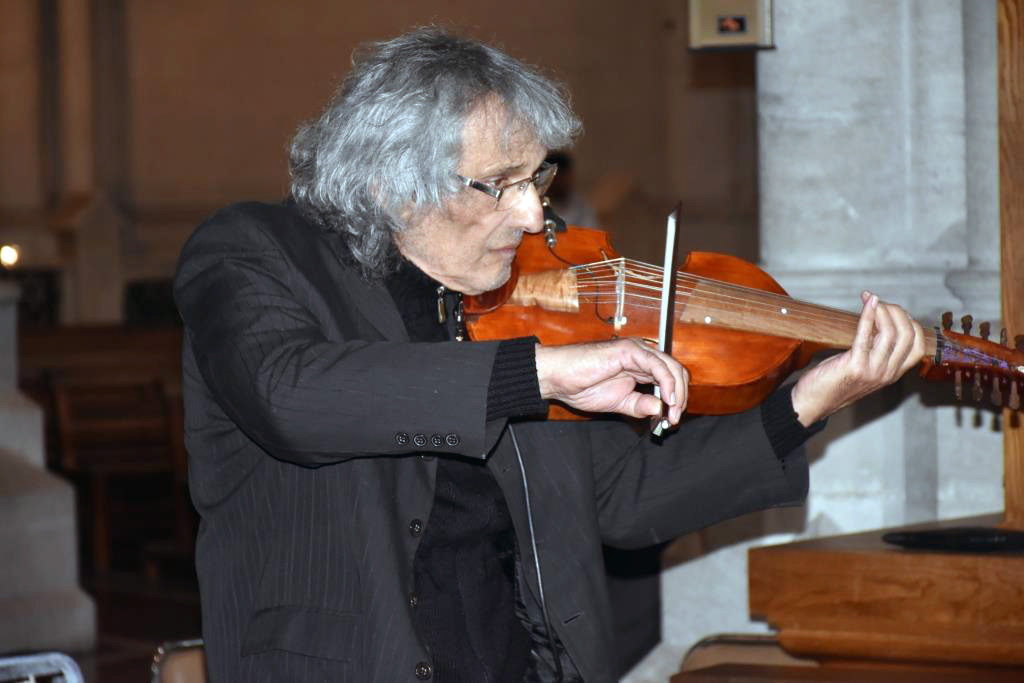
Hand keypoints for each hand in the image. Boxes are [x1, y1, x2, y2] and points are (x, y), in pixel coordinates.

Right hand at [535, 338, 687, 422]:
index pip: (670, 379)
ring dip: (677, 393)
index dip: (677, 399)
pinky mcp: (629, 350)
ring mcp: (636, 350)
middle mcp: (641, 356)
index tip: (671, 420)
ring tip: (671, 413)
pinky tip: (666, 400)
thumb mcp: (619, 404)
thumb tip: (662, 410)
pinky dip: (667, 383)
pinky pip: (657, 365)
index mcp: (640, 367)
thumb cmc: (581, 387)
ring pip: (671, 367)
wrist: (558, 378)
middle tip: (673, 419)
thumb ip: (641, 406)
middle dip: (681, 397)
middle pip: (676, 372)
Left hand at [791, 291, 925, 425]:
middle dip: (897, 312)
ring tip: (871, 299)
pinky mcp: (855, 366)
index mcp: (893, 373)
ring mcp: (873, 371)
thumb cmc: (834, 381)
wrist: (812, 403)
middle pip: (907, 335)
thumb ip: (875, 349)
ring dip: (882, 310)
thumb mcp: (863, 366)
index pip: (918, 346)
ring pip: (891, 333)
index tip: (894, 310)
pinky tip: (867, 301)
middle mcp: (887, 373)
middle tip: (880, 302)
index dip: (910, 323)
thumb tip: (879, 320)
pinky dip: (868, 314)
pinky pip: (866, 334)